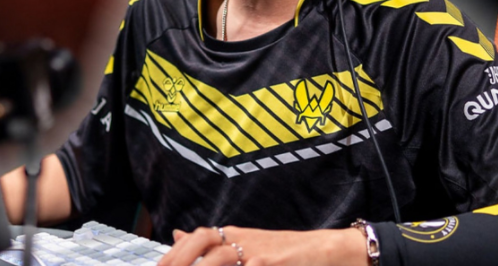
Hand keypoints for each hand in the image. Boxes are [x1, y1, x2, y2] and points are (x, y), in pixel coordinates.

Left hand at [158, 225, 368, 265]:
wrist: (323, 251)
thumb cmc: (283, 252)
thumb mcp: (246, 243)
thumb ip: (212, 242)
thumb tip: (177, 234)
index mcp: (234, 236)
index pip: (197, 238)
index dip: (175, 252)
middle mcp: (241, 240)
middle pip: (203, 241)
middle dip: (181, 257)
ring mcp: (255, 254)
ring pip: (221, 258)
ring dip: (202, 265)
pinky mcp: (269, 264)